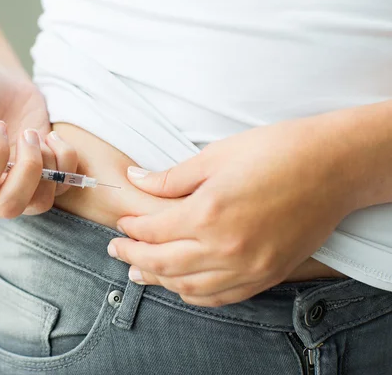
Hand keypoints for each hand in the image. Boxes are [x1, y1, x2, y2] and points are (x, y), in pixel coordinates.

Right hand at [0, 62, 76, 216]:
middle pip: (9, 206)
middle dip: (26, 171)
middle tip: (26, 134)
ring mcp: (16, 185)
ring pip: (39, 203)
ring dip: (47, 168)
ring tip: (38, 136)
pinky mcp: (44, 175)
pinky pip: (62, 186)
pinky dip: (66, 162)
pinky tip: (52, 136)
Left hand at [108, 119, 352, 306]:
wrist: (334, 166)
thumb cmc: (277, 152)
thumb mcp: (217, 155)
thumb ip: (171, 177)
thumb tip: (136, 180)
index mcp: (207, 212)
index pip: (153, 231)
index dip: (131, 228)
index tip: (122, 223)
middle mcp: (225, 247)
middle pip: (162, 263)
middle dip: (133, 256)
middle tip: (116, 249)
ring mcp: (248, 267)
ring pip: (188, 286)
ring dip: (158, 279)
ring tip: (139, 271)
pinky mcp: (267, 275)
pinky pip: (220, 297)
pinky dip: (193, 294)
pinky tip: (180, 285)